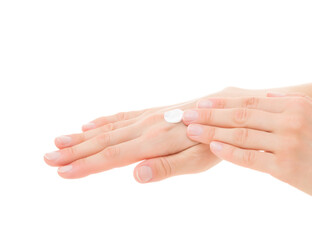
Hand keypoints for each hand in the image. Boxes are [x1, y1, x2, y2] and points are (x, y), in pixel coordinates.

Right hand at [44, 87, 252, 180]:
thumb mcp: (197, 161)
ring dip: (81, 137)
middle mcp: (145, 127)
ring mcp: (147, 118)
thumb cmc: (212, 141)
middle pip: (103, 141)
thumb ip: (166, 167)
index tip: (62, 172)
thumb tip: (136, 174)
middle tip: (46, 158)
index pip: (113, 156)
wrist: (224, 110)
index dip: (86, 165)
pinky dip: (102, 121)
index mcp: (154, 142)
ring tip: (58, 142)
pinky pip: (121, 116)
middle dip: (74, 152)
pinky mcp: (151, 113)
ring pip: (107, 128)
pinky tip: (88, 124)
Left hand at [182, 94, 311, 208]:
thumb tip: (268, 94)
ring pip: (241, 134)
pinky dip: (229, 152)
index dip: (223, 102)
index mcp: (295, 105)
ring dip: (212, 131)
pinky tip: (213, 148)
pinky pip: (250, 158)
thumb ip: (293, 102)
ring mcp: (287, 143)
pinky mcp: (285, 167)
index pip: (250, 101)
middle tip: (187, 114)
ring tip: (192, 130)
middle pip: (241, 114)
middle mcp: (289, 120)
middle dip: (210, 114)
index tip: (202, 102)